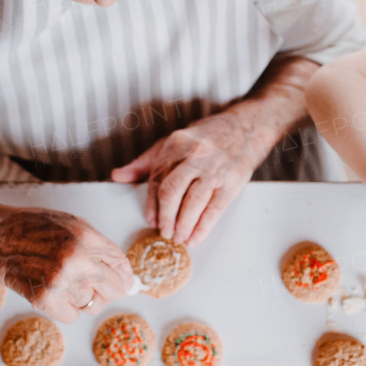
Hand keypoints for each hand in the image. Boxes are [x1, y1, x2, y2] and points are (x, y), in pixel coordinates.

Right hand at [0, 207, 133, 322]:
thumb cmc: (28, 227)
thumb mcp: (69, 224)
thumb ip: (96, 245)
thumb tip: (120, 270)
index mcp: (86, 237)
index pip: (122, 265)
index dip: (124, 276)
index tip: (122, 282)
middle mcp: (78, 259)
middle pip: (114, 289)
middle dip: (107, 291)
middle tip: (95, 289)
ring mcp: (61, 281)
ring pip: (93, 304)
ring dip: (82, 298)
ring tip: (63, 283)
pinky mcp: (45, 300)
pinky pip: (72, 315)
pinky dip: (64, 309)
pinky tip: (51, 292)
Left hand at [110, 112, 262, 245]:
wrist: (247, 126)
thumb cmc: (208, 136)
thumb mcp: (174, 142)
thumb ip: (146, 162)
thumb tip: (118, 176)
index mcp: (175, 144)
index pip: (157, 180)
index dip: (152, 205)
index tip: (152, 221)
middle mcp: (194, 155)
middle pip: (171, 192)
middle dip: (166, 218)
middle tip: (165, 233)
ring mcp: (215, 167)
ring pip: (193, 203)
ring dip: (183, 226)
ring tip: (180, 239)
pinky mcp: (233, 180)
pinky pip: (215, 208)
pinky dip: (203, 227)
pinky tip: (197, 238)